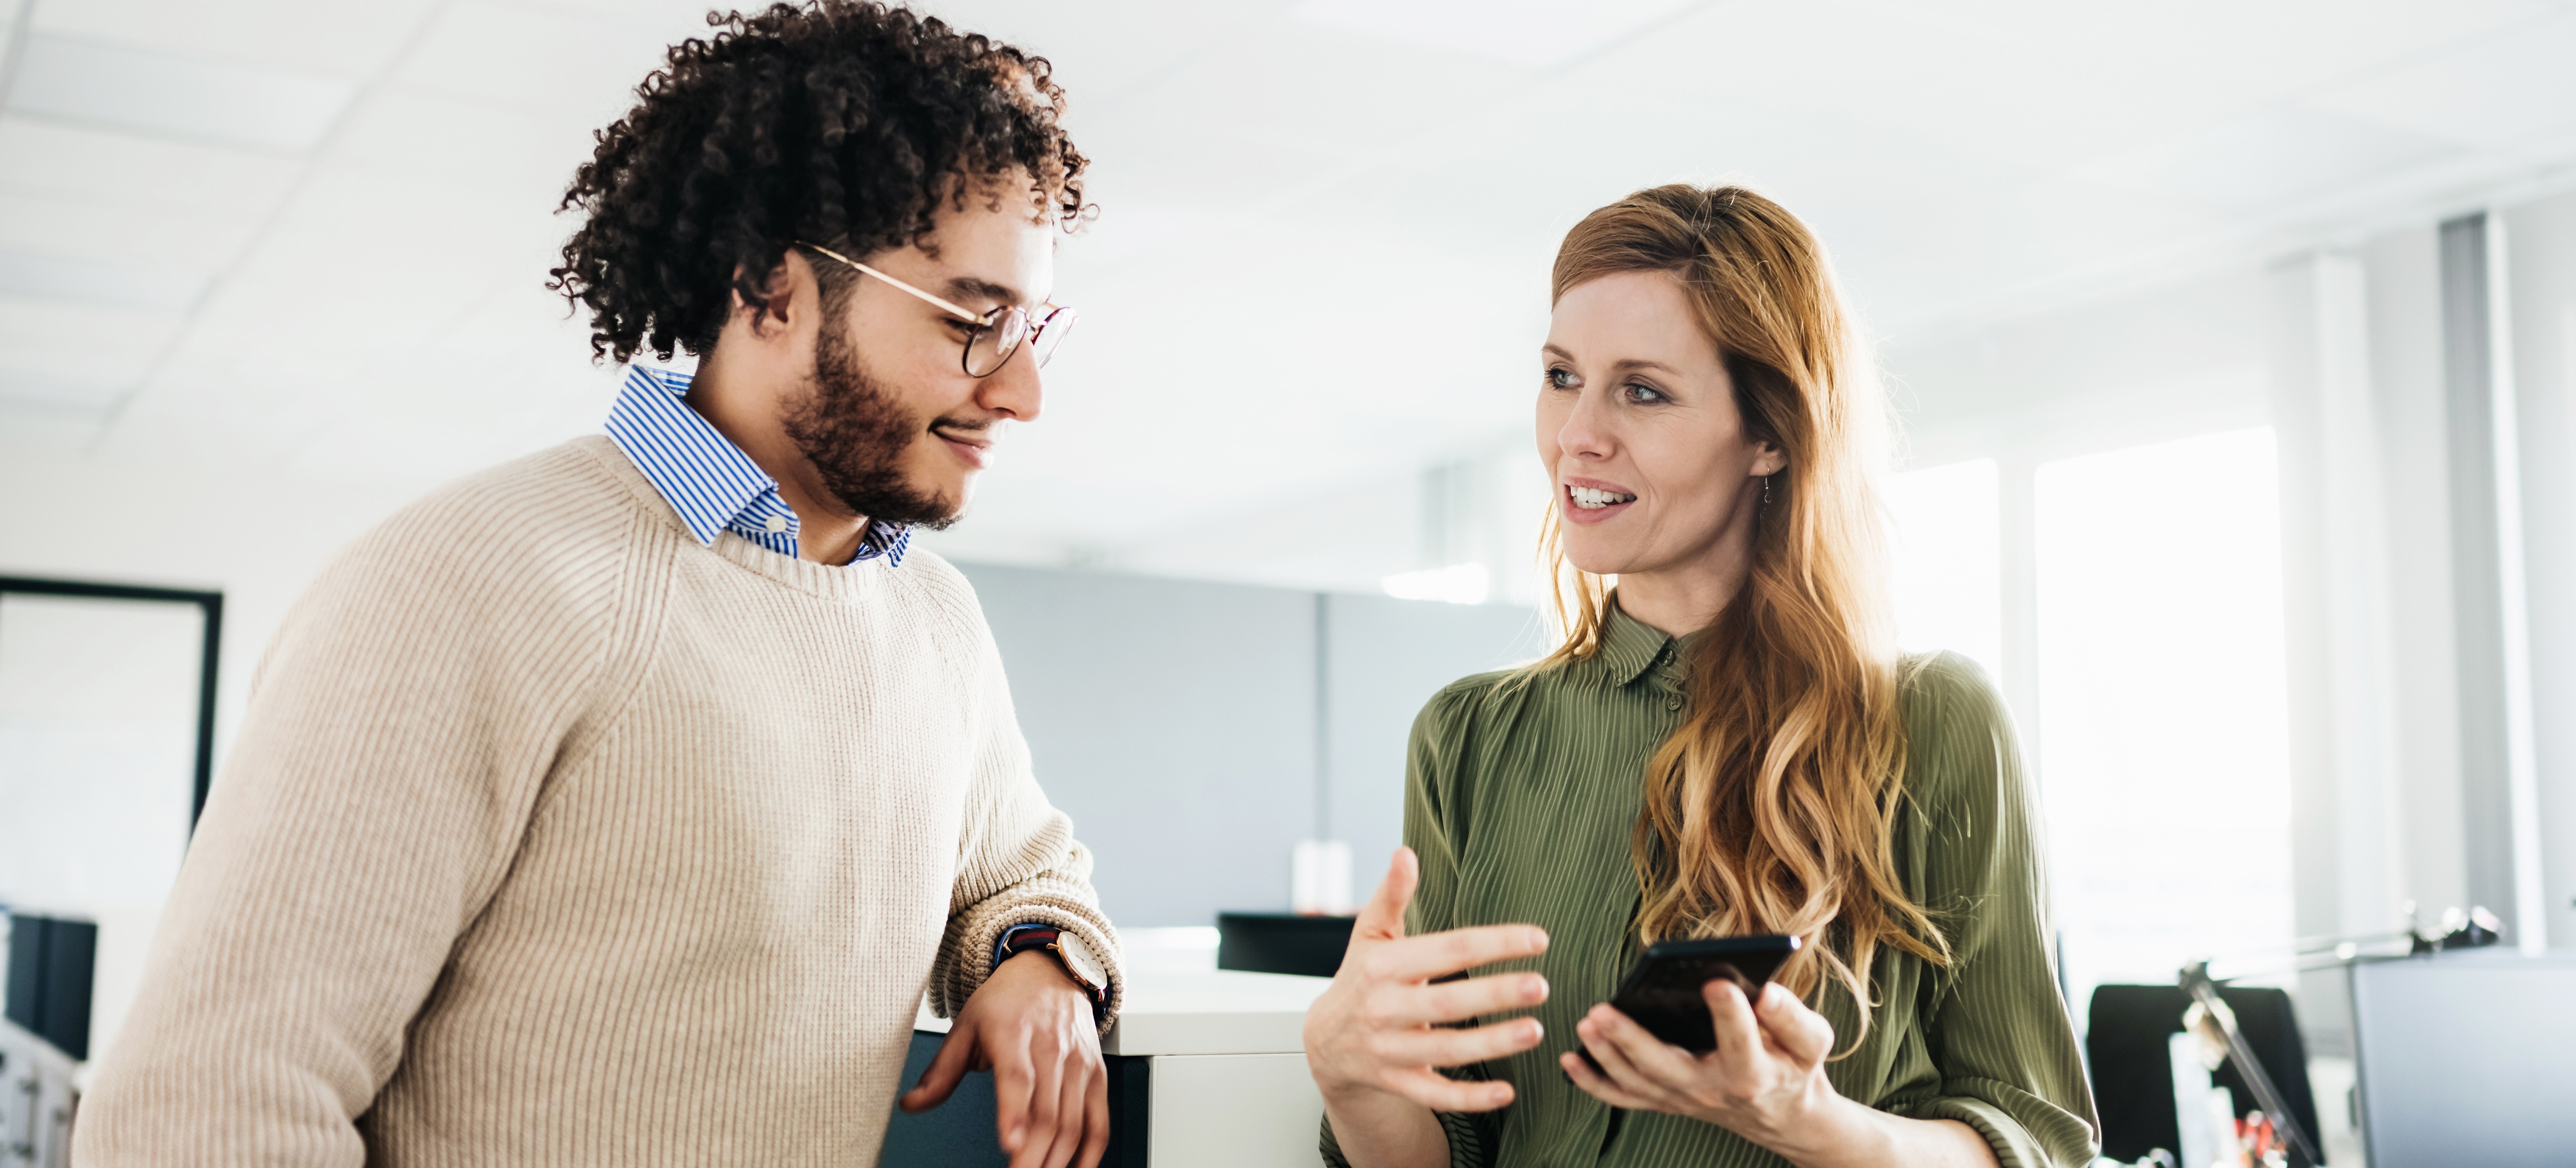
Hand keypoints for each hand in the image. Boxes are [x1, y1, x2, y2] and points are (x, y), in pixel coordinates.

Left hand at [900, 949, 1107, 1167]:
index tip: (1010, 1145)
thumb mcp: (966, 1027)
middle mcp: (1051, 1048)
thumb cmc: (1007, 1001)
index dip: (1014, 1113)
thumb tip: (911, 1105)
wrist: (1051, 972)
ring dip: (1057, 1161)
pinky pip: (1099, 1121)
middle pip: (1046, 1112)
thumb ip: (940, 1071)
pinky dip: (1090, 1152)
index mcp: (1013, 1033)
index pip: (1018, 1078)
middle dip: (1032, 1156)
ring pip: (1073, 1122)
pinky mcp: (1096, 1075)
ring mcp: (1078, 1063)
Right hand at [1303, 847, 1550, 1113]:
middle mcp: (1384, 1008)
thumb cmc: (1361, 977)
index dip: (1493, 943)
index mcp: (1384, 966)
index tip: (1538, 938)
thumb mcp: (1370, 934)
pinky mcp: (1397, 1083)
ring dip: (1492, 1044)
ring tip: (1535, 1031)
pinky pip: (1435, 1095)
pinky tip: (1507, 1091)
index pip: (1446, 950)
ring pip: (1446, 1051)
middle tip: (1541, 986)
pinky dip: (1470, 1099)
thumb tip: (1405, 852)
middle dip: (1495, 994)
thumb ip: (1392, 895)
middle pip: (1447, 1002)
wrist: (1324, 1041)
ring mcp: (1389, 1050)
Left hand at [1561, 979, 1838, 1150]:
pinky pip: (1625, 1097)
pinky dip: (1594, 1083)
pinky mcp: (1666, 1101)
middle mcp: (1712, 1091)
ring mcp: (1683, 1099)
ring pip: (1638, 1082)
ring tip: (1587, 1022)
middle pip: (1667, 1067)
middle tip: (1603, 1010)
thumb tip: (1767, 992)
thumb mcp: (1811, 1042)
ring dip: (1606, 1055)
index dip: (1731, 1014)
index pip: (1741, 1042)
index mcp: (1754, 1072)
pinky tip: (1569, 1059)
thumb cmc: (1795, 1066)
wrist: (1782, 1115)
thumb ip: (1793, 1019)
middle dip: (1631, 1039)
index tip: (1717, 982)